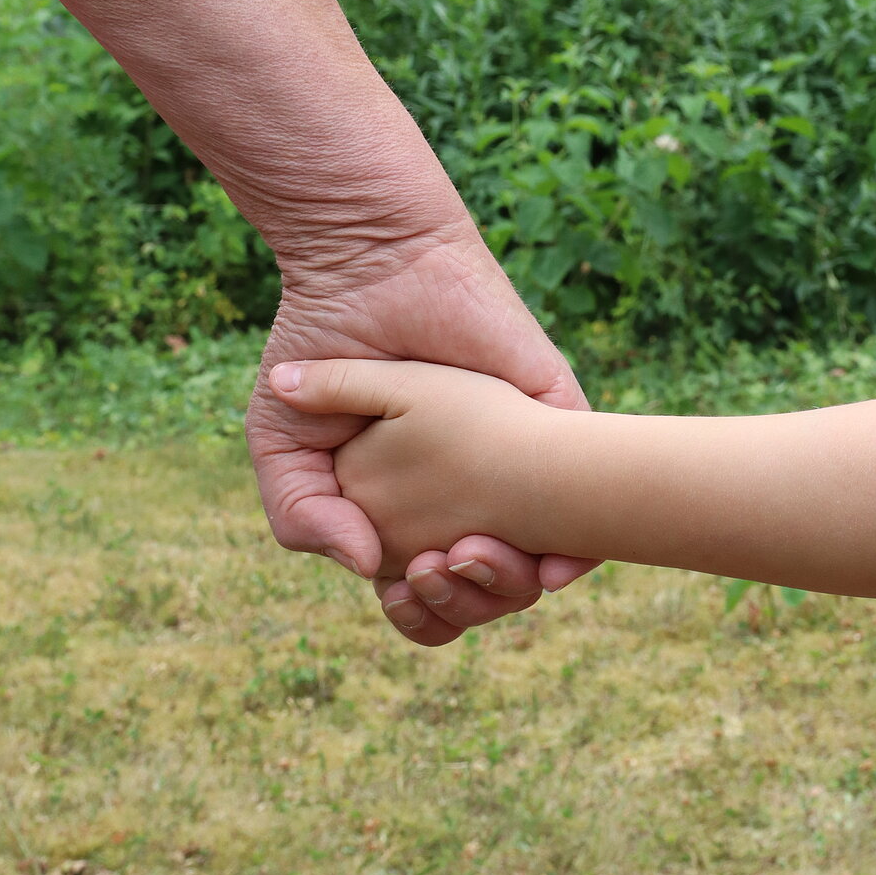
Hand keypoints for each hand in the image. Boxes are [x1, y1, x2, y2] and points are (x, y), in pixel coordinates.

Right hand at [246, 218, 596, 646]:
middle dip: (474, 601)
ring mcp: (518, 453)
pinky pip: (593, 489)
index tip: (405, 583)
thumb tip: (365, 566)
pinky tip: (555, 563)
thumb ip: (302, 515)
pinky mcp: (556, 412)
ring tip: (470, 553)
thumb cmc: (318, 349)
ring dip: (518, 583)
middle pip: (495, 589)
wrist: (364, 266)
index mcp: (412, 506)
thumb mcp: (281, 444)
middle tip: (437, 567)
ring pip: (547, 557)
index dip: (425, 609)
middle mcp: (472, 490)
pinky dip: (582, 543)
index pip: (435, 594)